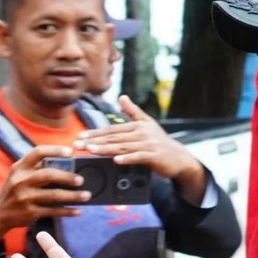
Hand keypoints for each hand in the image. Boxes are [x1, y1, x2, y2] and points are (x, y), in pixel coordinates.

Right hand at [0, 143, 85, 244]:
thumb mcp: (20, 175)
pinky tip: (78, 211)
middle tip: (81, 180)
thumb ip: (37, 167)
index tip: (71, 151)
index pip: (38, 152)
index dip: (55, 150)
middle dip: (67, 177)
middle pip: (48, 175)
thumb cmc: (15, 190)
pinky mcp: (30, 213)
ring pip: (53, 195)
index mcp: (20, 167)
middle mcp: (21, 181)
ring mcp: (25, 198)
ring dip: (73, 196)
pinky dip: (67, 212)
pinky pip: (53, 211)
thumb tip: (68, 163)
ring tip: (87, 196)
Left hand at [78, 97, 210, 201]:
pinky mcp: (153, 156)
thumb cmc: (160, 141)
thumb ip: (133, 111)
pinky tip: (116, 160)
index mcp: (136, 126)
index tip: (81, 135)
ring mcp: (147, 144)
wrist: (179, 158)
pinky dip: (127, 158)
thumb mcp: (147, 123)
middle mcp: (141, 133)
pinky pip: (138, 157)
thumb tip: (121, 96)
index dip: (95, 132)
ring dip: (105, 149)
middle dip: (94, 141)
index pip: (112, 129)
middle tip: (78, 144)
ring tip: (90, 150)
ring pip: (122, 147)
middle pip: (113, 138)